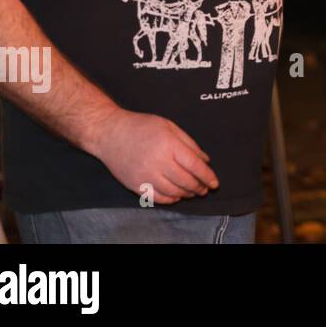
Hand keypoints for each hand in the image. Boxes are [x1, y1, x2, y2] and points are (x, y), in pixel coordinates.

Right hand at [92, 109, 218, 204]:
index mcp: (169, 145)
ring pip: (173, 192)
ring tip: (193, 192)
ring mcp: (145, 176)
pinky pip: (156, 198)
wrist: (110, 134)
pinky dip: (169, 199)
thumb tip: (205, 161)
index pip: (194, 166)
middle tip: (205, 189)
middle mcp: (158, 162)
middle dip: (199, 187)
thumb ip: (190, 144)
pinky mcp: (135, 185)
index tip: (215, 183)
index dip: (207, 176)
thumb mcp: (170, 126)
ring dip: (186, 194)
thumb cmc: (142, 126)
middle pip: (185, 181)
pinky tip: (176, 196)